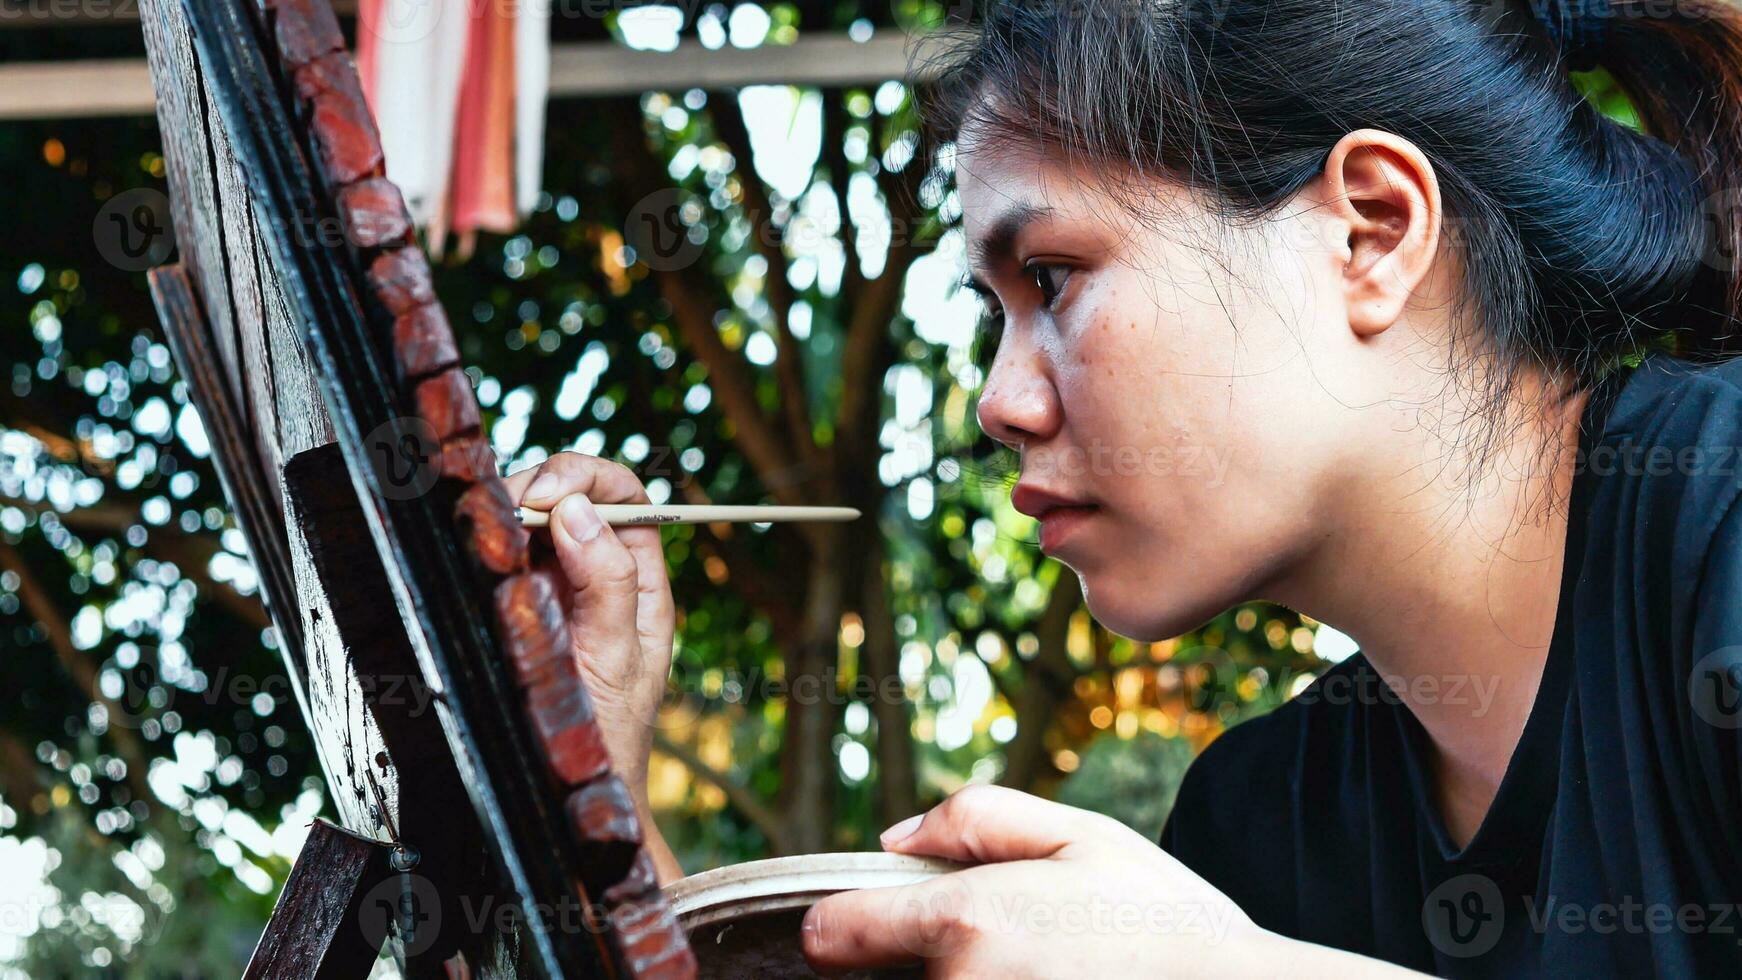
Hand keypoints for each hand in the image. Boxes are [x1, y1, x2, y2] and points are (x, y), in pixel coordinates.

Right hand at [503, 453, 673, 792]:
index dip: (587, 477)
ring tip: (486, 533)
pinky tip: (471, 554)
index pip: (626, 496)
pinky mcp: (515, 602)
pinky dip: (485, 543)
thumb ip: (607, 582)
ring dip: (506, 513)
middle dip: (538, 488)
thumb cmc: (604, 736)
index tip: (546, 492)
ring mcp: (555, 586)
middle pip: (573, 496)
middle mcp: (598, 572)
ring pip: (531, 521)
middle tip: (501, 512)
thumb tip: (579, 510)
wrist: (570, 796)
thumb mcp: (617, 658)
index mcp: (638, 579)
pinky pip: (501, 556)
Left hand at [801, 785, 1282, 977]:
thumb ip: (975, 819)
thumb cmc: (1166, 921)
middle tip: (1005, 950)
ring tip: (1039, 970)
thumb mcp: (1083, 835)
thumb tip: (891, 838)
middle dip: (917, 961)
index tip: (861, 927)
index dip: (841, 924)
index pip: (832, 935)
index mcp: (965, 921)